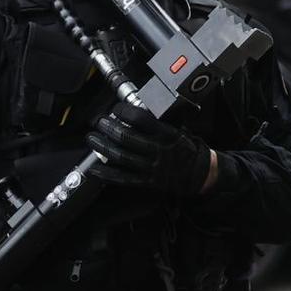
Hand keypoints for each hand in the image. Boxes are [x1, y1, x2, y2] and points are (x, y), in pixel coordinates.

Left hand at [86, 100, 215, 197]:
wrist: (198, 174)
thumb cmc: (186, 149)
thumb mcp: (178, 130)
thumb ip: (158, 123)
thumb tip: (133, 112)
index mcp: (167, 134)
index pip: (141, 119)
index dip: (124, 112)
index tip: (116, 108)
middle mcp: (158, 151)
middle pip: (127, 138)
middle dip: (109, 128)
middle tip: (99, 122)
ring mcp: (151, 168)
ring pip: (121, 157)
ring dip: (103, 147)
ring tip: (92, 138)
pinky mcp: (146, 182)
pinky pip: (123, 178)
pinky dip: (107, 173)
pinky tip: (94, 168)